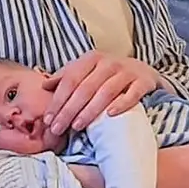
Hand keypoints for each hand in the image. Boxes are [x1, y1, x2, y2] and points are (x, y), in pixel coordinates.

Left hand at [42, 51, 158, 136]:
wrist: (144, 71)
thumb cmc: (108, 75)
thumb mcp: (87, 71)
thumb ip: (66, 77)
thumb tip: (44, 86)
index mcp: (92, 58)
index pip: (70, 80)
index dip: (57, 100)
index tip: (48, 119)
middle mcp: (110, 62)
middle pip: (85, 88)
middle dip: (69, 110)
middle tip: (58, 129)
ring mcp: (128, 71)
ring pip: (106, 92)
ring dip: (90, 111)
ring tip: (77, 127)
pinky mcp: (144, 81)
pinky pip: (132, 94)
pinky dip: (121, 104)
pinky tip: (110, 115)